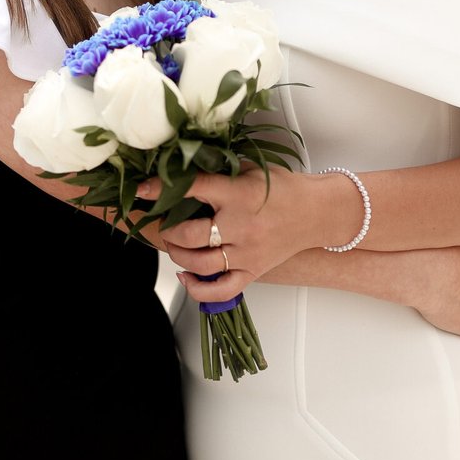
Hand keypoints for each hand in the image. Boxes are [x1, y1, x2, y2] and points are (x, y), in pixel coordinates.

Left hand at [142, 168, 331, 289]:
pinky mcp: (253, 271)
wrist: (317, 212)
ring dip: (178, 255)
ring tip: (175, 245)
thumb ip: (220, 171)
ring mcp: (246, 253)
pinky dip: (198, 289)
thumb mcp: (251, 170)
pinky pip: (221, 290)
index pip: (193, 189)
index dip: (162, 188)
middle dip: (168, 229)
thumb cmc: (284, 189)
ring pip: (200, 263)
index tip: (142, 189)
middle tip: (164, 223)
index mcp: (238, 194)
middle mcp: (240, 226)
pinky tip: (186, 276)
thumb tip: (183, 169)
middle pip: (190, 235)